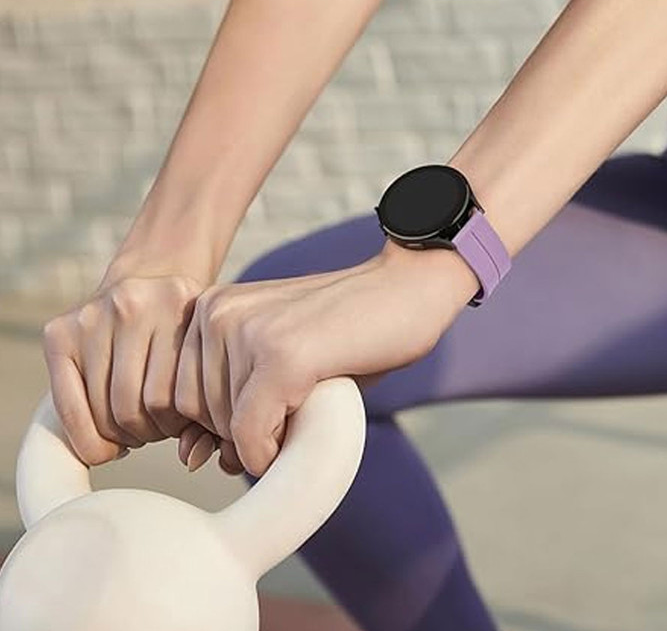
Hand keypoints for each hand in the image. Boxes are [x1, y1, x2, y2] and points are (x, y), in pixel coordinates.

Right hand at [42, 266, 214, 466]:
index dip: (178, 427)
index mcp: (182, 301)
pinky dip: (86, 436)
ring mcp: (95, 314)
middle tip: (155, 430)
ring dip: (120, 436)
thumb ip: (211, 399)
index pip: (176, 397)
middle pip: (137, 405)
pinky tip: (105, 437)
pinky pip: (69, 406)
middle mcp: (135, 302)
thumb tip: (193, 458)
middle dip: (149, 432)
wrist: (151, 277)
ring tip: (135, 428)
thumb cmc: (186, 329)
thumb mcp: (208, 350)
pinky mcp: (61, 330)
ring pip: (104, 410)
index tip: (182, 428)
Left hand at [174, 241, 478, 476]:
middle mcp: (218, 313)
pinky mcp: (282, 357)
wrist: (406, 290)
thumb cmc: (347, 330)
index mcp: (210, 307)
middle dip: (236, 431)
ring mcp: (248, 332)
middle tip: (287, 418)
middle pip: (193, 411)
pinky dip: (270, 453)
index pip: (177, 391)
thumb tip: (193, 459)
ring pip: (221, 425)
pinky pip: (251, 432)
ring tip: (301, 413)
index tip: (262, 415)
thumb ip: (230, 400)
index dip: (217, 420)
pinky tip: (298, 437)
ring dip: (258, 442)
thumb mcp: (277, 360)